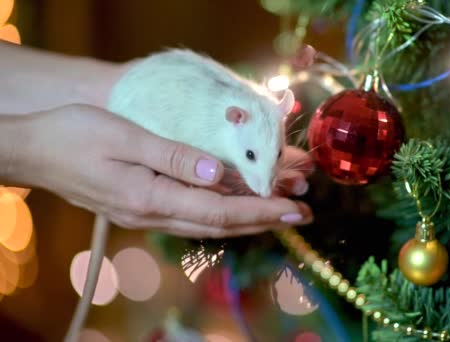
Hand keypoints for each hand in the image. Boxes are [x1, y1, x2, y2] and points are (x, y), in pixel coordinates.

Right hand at [7, 104, 312, 237]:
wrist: (33, 151)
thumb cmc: (74, 136)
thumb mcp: (124, 137)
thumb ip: (173, 157)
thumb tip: (219, 175)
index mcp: (151, 197)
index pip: (219, 211)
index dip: (261, 211)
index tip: (294, 209)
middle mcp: (153, 213)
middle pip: (221, 224)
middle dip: (264, 220)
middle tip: (302, 214)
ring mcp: (148, 213)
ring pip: (209, 223)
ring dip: (248, 220)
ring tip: (280, 213)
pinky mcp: (143, 206)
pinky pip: (193, 215)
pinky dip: (223, 214)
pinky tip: (237, 208)